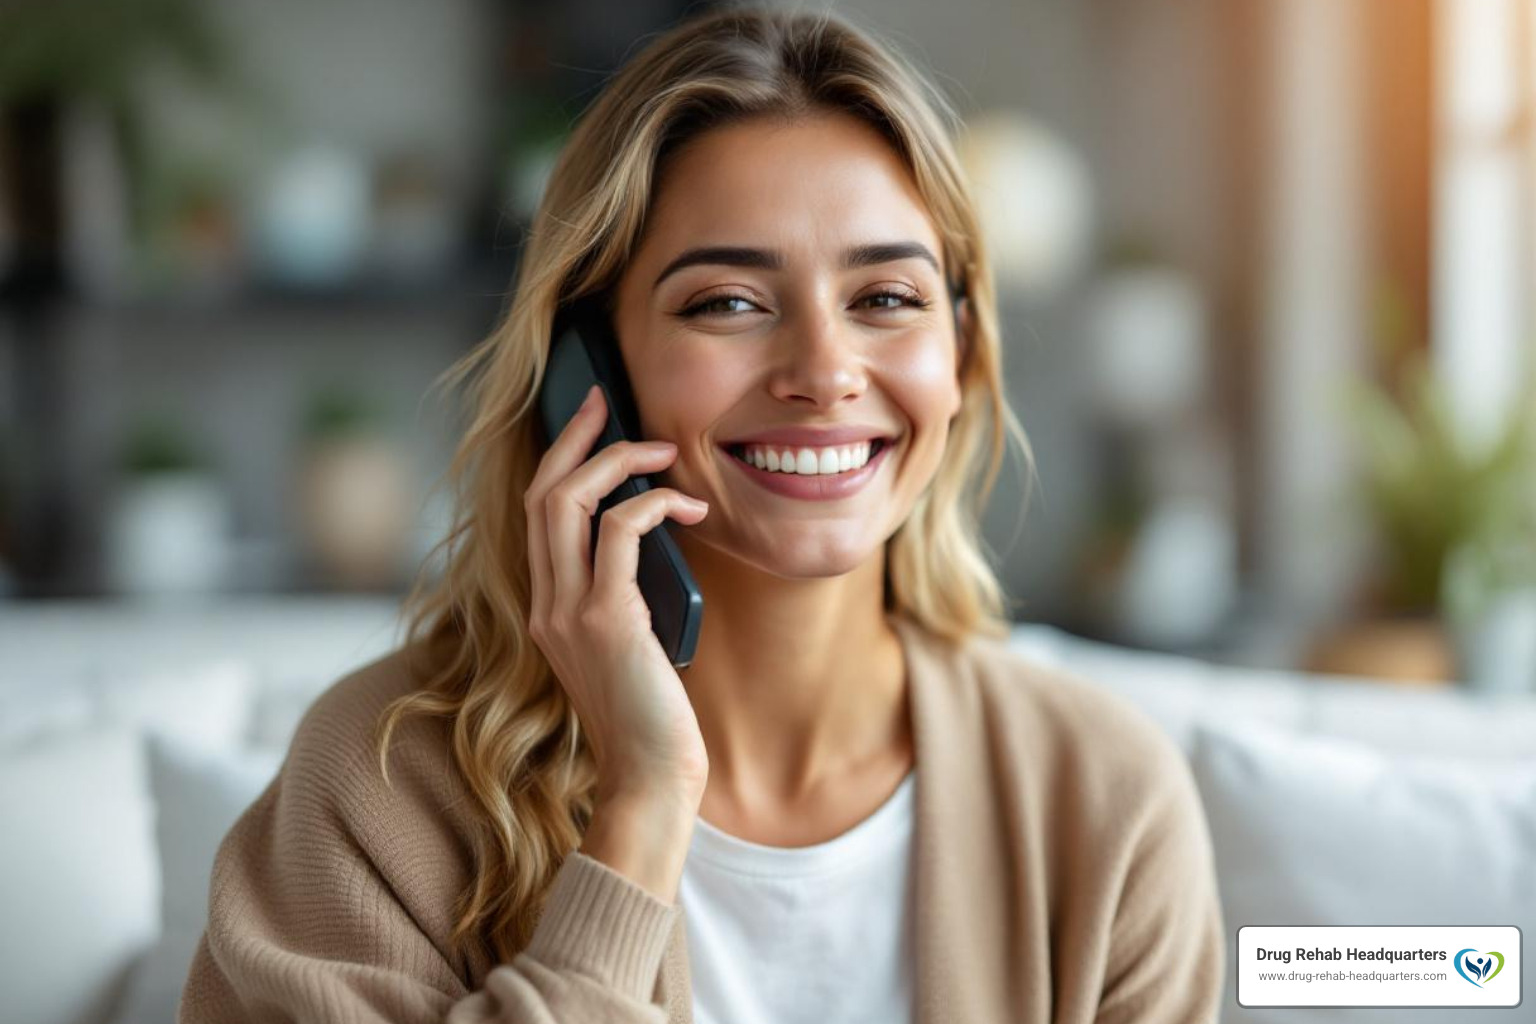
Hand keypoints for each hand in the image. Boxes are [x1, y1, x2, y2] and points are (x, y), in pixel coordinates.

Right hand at [525, 385, 710, 806]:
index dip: (560, 458)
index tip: (591, 422)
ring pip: (566, 501)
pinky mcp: (604, 621)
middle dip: (576, 437)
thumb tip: (654, 536)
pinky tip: (688, 508)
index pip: (537, 514)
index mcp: (546, 609)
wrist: (650, 778)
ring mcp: (567, 612)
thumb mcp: (628, 647)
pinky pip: (618, 533)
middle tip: (609, 400)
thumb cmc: (652, 717)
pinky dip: (652, 505)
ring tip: (662, 450)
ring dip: (616, 461)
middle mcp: (544, 605)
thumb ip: (623, 597)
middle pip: (541, 492)